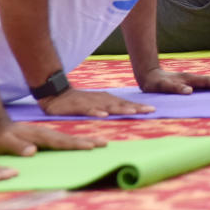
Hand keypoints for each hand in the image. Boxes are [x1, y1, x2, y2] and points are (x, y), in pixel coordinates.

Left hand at [0, 122, 105, 155]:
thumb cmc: (1, 138)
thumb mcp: (5, 143)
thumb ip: (18, 147)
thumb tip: (32, 151)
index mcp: (40, 136)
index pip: (61, 141)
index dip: (76, 144)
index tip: (90, 146)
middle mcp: (48, 133)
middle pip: (71, 138)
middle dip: (88, 141)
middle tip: (105, 143)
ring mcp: (49, 134)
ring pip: (70, 138)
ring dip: (86, 140)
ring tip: (101, 142)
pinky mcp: (48, 137)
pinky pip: (66, 139)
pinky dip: (78, 141)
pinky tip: (85, 143)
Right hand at [37, 87, 153, 116]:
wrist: (56, 94)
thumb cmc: (79, 101)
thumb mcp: (97, 105)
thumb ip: (109, 109)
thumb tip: (126, 112)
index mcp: (106, 100)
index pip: (125, 104)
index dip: (138, 107)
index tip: (153, 110)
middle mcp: (101, 100)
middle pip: (121, 104)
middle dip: (135, 107)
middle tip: (150, 110)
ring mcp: (90, 102)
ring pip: (108, 106)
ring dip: (121, 109)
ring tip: (133, 112)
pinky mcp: (78, 106)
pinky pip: (88, 110)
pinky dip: (96, 112)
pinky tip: (104, 115)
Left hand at [140, 67, 209, 94]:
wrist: (150, 75)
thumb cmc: (155, 83)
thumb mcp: (162, 87)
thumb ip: (175, 88)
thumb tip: (190, 91)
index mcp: (189, 79)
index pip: (208, 81)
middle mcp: (193, 78)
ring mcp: (193, 80)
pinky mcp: (191, 83)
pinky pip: (207, 84)